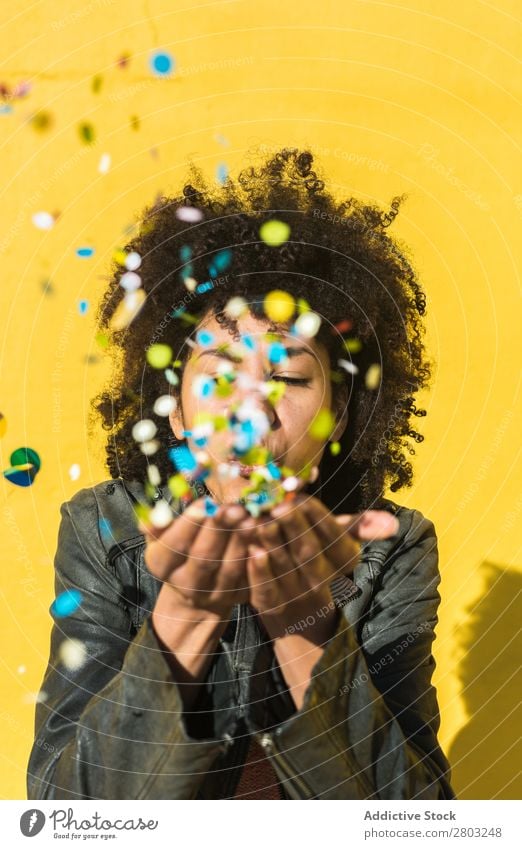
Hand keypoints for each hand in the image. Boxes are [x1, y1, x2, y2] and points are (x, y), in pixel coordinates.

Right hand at [140, 499, 250, 617]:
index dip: (189, 525)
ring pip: (229, 568)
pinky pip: (249, 577)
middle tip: (233, 507)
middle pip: (203, 558)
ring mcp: (214, 594)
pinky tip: (263, 537)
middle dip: (219, 531)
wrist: (196, 589)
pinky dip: (257, 557)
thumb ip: (158, 524)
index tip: (205, 502)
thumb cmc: (180, 550)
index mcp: (162, 566)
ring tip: (250, 518)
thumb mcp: (162, 536)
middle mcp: (187, 585)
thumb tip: (154, 516)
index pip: (173, 546)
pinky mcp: (238, 596)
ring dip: (241, 542)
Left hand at [245, 494, 399, 638]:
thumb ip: (359, 527)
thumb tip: (393, 523)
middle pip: (309, 552)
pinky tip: (251, 550)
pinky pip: (266, 589)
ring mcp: (297, 596)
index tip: (301, 496)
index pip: (334, 537)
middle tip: (278, 504)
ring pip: (285, 567)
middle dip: (293, 526)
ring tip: (260, 519)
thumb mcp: (337, 543)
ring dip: (272, 542)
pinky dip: (259, 570)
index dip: (316, 516)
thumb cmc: (316, 560)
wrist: (297, 615)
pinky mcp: (272, 606)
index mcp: (343, 563)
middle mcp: (324, 582)